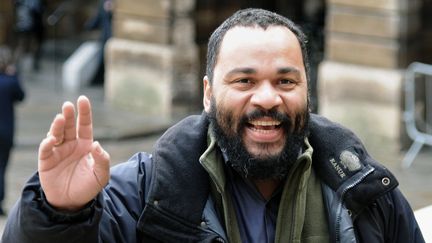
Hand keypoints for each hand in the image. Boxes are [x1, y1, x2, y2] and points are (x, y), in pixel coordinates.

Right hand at [38, 96, 109, 210]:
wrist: (72, 203)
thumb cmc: (88, 187)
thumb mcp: (102, 175)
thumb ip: (103, 160)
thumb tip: (97, 145)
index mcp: (86, 145)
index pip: (85, 125)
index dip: (84, 112)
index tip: (82, 99)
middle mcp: (71, 145)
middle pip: (70, 126)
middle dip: (69, 115)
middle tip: (68, 105)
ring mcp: (58, 151)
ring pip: (56, 134)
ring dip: (58, 126)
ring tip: (60, 118)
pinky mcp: (46, 161)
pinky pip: (46, 149)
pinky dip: (47, 143)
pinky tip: (51, 140)